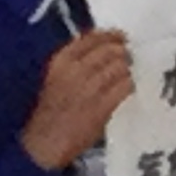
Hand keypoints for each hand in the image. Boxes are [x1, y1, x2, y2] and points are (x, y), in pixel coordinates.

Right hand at [23, 29, 134, 170]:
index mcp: (61, 62)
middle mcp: (75, 71)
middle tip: (130, 57)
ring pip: (121, 67)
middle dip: (123, 53)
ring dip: (128, 70)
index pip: (91, 38)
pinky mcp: (102, 106)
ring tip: (128, 75)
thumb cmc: (52, 108)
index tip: (122, 36)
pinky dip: (130, 86)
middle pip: (111, 51)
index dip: (111, 35)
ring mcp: (90, 88)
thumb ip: (77, 62)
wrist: (45, 140)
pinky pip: (125, 87)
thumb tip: (107, 46)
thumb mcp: (57, 78)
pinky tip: (128, 89)